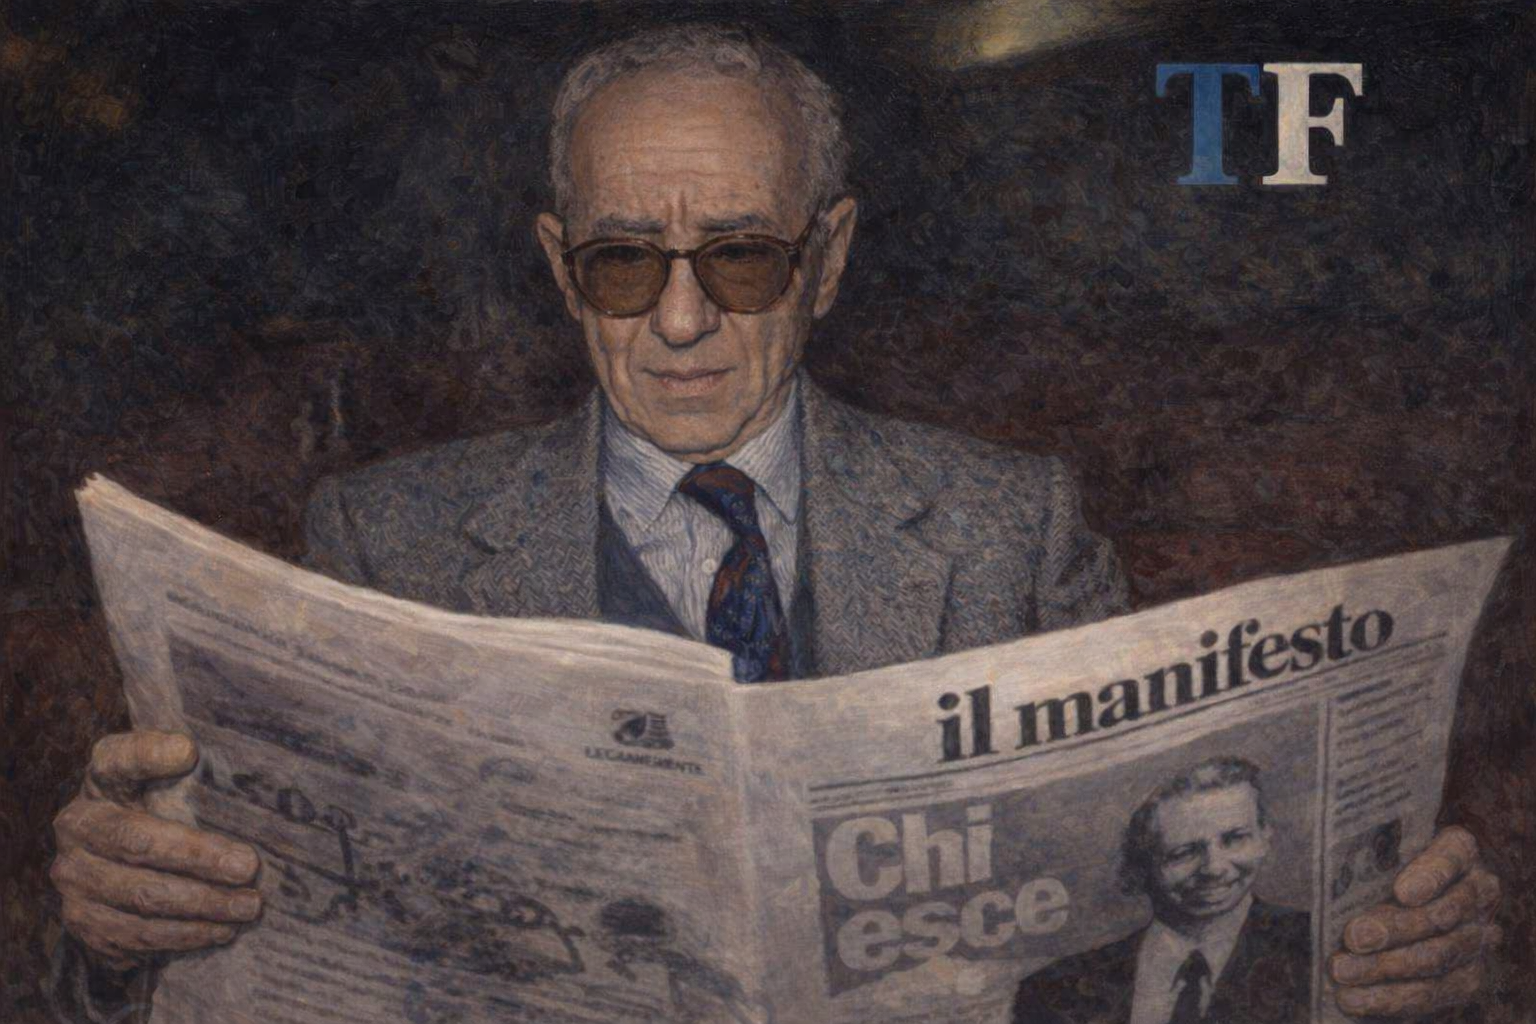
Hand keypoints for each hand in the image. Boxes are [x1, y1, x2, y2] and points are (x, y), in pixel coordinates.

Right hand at [50, 730, 262, 970]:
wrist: (119, 863)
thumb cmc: (162, 806)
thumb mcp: (170, 776)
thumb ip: (178, 759)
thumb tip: (188, 750)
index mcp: (100, 781)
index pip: (116, 760)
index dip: (148, 754)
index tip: (191, 751)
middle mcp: (76, 827)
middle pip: (138, 842)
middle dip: (199, 858)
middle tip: (249, 867)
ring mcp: (74, 879)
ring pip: (140, 897)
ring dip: (200, 906)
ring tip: (247, 907)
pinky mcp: (84, 921)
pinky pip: (134, 935)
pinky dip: (182, 935)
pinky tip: (219, 930)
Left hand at [1330, 826, 1500, 1016]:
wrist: (1385, 910)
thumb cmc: (1367, 868)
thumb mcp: (1362, 852)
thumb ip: (1349, 853)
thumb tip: (1306, 858)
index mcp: (1457, 849)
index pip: (1453, 855)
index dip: (1431, 875)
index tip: (1402, 893)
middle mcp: (1477, 892)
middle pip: (1443, 914)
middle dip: (1396, 929)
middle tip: (1353, 937)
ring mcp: (1477, 937)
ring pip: (1439, 958)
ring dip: (1386, 968)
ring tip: (1341, 971)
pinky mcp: (1466, 977)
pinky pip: (1434, 994)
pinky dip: (1390, 999)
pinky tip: (1352, 999)